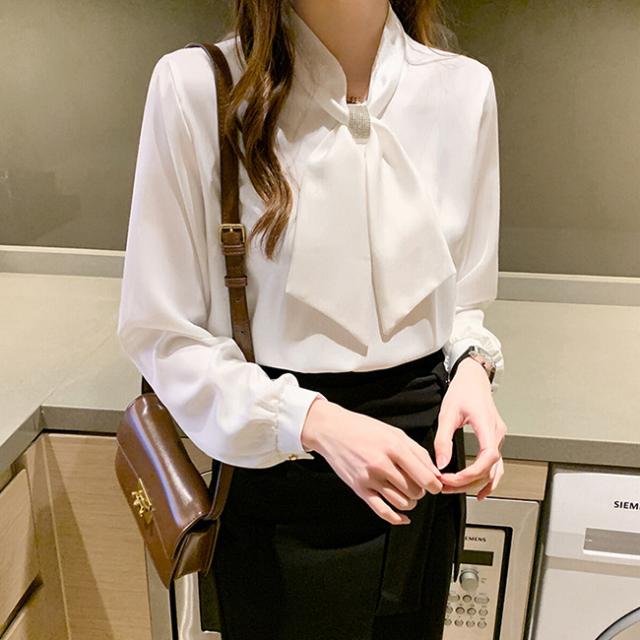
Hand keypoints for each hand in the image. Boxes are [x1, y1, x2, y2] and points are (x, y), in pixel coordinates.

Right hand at [301, 397, 443, 524]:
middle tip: (416, 484)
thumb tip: (435, 473)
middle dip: (421, 491)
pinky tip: (403, 517)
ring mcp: (369, 478)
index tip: (435, 485)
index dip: (435, 485)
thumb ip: (418, 452)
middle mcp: (382, 464)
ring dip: (410, 502)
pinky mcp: (359, 489)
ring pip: (401, 503)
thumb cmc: (364, 429)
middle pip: (415, 492)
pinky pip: (382, 511)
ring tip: (406, 492)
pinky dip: (396, 518)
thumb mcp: (395, 433)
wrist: (332, 431)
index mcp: (394, 447)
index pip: (425, 477)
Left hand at [434, 358, 506, 500]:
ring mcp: (498, 438)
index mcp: (487, 425)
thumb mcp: (447, 413)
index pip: (488, 457)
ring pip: (494, 470)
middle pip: (489, 468)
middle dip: (466, 482)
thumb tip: (440, 463)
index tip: (452, 479)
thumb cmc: (462, 391)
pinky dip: (488, 480)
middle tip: (444, 486)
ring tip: (454, 490)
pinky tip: (479, 491)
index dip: (472, 473)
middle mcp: (497, 434)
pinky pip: (495, 465)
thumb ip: (443, 439)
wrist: (474, 378)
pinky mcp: (494, 440)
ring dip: (475, 483)